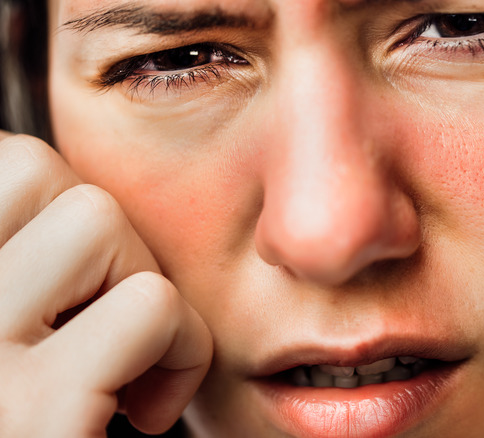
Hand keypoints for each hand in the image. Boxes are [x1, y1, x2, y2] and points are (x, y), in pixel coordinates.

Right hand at [0, 132, 212, 436]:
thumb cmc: (29, 422)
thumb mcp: (3, 343)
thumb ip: (20, 275)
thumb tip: (58, 197)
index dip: (52, 208)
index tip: (70, 283)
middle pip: (41, 172)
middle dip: (100, 241)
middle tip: (100, 320)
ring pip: (100, 221)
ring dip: (139, 288)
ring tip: (125, 366)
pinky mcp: (36, 416)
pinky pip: (149, 308)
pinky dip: (179, 355)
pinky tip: (148, 415)